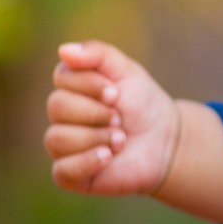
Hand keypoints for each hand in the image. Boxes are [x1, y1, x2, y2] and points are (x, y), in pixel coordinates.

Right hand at [45, 40, 181, 195]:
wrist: (165, 140)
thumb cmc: (142, 103)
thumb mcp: (127, 71)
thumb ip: (98, 54)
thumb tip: (63, 50)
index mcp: (70, 87)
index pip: (62, 77)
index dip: (92, 85)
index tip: (117, 93)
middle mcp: (60, 116)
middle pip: (57, 106)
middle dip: (97, 112)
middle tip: (121, 119)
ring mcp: (62, 145)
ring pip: (57, 138)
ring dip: (97, 137)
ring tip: (121, 140)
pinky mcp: (69, 173)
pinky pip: (61, 170)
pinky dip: (86, 162)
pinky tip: (107, 157)